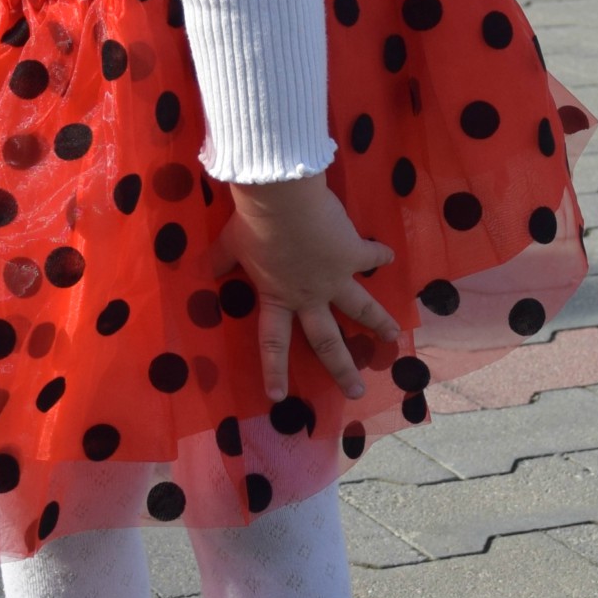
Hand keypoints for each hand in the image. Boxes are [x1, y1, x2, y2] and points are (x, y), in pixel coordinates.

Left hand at [221, 175, 394, 403]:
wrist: (283, 200)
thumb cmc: (254, 225)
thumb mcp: (231, 244)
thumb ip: (221, 262)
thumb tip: (205, 272)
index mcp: (278, 296)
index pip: (273, 342)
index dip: (274, 370)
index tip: (278, 397)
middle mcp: (310, 295)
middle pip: (328, 340)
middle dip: (342, 368)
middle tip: (356, 391)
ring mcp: (335, 278)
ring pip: (361, 308)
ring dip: (378, 323)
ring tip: (392, 339)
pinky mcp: (353, 254)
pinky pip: (370, 257)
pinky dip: (380, 256)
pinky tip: (392, 259)